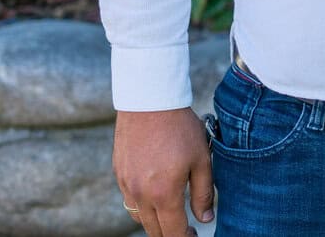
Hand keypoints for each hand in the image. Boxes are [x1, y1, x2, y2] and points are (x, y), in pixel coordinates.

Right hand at [112, 108, 212, 236]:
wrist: (149, 101)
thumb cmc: (180, 128)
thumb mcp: (202, 159)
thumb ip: (204, 193)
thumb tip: (205, 218)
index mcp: (163, 194)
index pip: (173, 232)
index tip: (195, 235)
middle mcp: (140, 194)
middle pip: (154, 230)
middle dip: (170, 233)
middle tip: (186, 229)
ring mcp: (126, 184)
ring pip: (139, 217)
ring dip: (155, 221)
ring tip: (172, 214)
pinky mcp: (119, 173)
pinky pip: (130, 200)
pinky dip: (142, 205)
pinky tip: (156, 194)